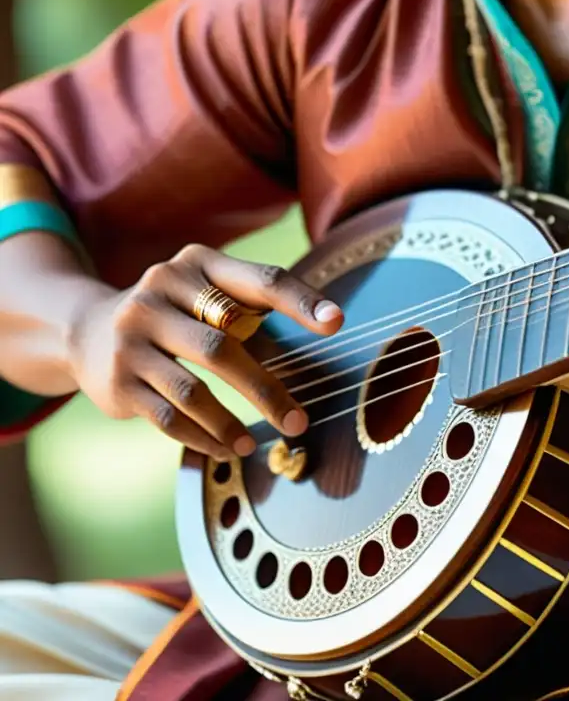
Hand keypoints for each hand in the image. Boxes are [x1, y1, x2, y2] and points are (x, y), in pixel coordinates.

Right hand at [66, 244, 343, 460]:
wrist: (84, 330)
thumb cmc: (177, 314)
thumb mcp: (209, 294)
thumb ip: (257, 308)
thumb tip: (329, 327)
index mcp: (197, 265)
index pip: (260, 281)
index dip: (300, 302)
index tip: (336, 322)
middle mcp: (158, 293)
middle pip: (223, 347)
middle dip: (266, 390)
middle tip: (299, 423)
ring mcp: (132, 337)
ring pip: (193, 391)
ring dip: (230, 425)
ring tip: (254, 446)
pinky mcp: (117, 380)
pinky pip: (168, 417)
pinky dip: (203, 438)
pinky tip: (226, 449)